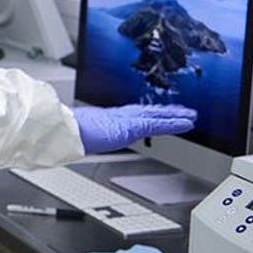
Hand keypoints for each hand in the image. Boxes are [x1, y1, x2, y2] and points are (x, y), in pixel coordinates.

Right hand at [73, 104, 196, 154]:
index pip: (131, 114)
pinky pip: (157, 125)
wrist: (62, 131)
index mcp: (104, 119)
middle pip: (146, 111)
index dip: (146, 112)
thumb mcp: (75, 135)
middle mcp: (117, 116)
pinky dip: (173, 123)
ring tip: (190, 115)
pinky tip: (186, 123)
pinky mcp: (132, 126)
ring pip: (155, 116)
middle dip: (164, 111)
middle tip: (180, 111)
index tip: (156, 112)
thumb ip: (80, 136)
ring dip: (174, 115)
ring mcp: (125, 120)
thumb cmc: (64, 134)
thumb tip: (70, 140)